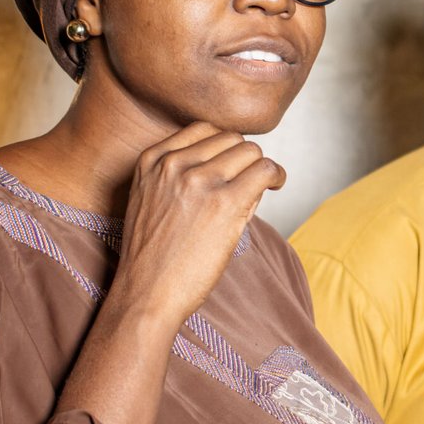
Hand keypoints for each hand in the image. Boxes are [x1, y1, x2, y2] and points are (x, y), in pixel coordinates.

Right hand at [116, 122, 284, 324]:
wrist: (146, 295)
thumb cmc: (153, 258)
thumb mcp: (151, 201)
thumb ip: (181, 176)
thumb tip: (234, 164)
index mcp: (152, 160)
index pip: (203, 129)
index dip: (225, 147)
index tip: (233, 165)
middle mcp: (174, 164)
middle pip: (230, 138)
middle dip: (243, 159)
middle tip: (248, 183)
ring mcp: (199, 180)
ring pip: (251, 150)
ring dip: (260, 168)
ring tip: (261, 188)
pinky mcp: (225, 202)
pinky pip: (265, 170)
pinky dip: (277, 175)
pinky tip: (276, 186)